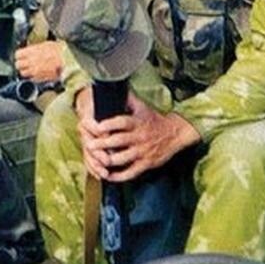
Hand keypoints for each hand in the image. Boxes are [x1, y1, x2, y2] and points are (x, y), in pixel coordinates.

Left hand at [15, 41, 61, 81]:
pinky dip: (33, 77)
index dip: (19, 55)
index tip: (21, 55)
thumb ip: (36, 48)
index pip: (17, 54)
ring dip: (25, 71)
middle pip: (18, 65)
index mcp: (31, 52)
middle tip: (24, 62)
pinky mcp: (40, 79)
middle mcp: (31, 62)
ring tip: (30, 69)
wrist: (69, 62)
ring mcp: (35, 72)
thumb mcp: (46, 44)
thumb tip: (32, 49)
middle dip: (20, 64)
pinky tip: (38, 74)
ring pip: (23, 74)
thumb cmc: (61, 51)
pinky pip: (32, 79)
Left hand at [76, 90, 199, 181]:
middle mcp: (139, 137)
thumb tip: (113, 86)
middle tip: (90, 145)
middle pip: (119, 141)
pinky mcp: (146, 164)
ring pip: (123, 158)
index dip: (108, 124)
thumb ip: (127, 99)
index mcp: (137, 122)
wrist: (174, 133)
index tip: (96, 126)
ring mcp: (142, 152)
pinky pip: (131, 172)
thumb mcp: (141, 107)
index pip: (121, 122)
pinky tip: (108, 176)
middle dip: (103, 144)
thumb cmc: (153, 119)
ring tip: (96, 160)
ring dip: (108, 161)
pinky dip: (119, 176)